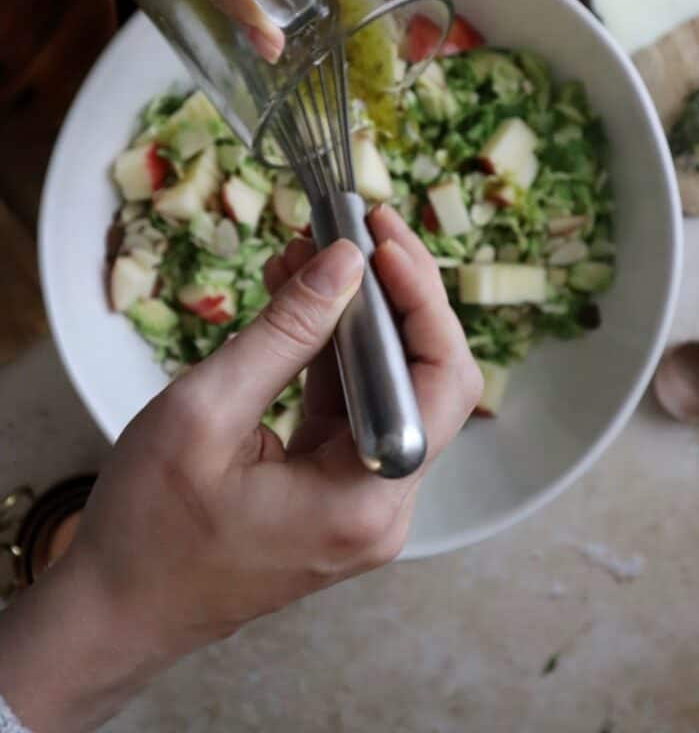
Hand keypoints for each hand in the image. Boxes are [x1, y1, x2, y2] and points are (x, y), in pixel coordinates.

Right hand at [0, 207, 480, 732]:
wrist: (114, 610)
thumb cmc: (148, 527)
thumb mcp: (206, 412)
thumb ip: (285, 333)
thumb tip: (344, 262)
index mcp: (365, 499)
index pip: (440, 383)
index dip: (423, 301)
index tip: (383, 239)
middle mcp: (381, 504)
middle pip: (422, 379)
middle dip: (390, 296)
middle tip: (353, 231)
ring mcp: (360, 499)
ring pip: (383, 387)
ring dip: (352, 317)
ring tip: (308, 253)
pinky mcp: (333, 489)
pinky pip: (347, 407)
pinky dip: (327, 352)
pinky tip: (296, 302)